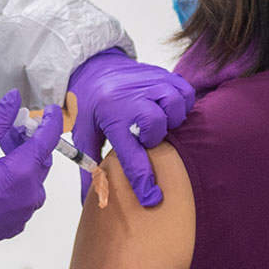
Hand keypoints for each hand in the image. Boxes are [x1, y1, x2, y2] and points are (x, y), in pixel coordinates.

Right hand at [0, 89, 65, 244]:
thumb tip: (13, 100)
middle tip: (13, 129)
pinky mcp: (14, 224)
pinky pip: (24, 199)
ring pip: (34, 181)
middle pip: (40, 160)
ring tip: (2, 152)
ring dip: (24, 163)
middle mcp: (28, 195)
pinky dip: (18, 184)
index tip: (50, 112)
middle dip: (30, 141)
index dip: (51, 122)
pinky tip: (0, 176)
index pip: (47, 140)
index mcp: (22, 173)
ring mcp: (23, 212)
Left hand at [67, 48, 195, 207]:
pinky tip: (169, 110)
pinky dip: (182, 104)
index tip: (152, 198)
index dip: (143, 179)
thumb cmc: (87, 105)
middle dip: (155, 137)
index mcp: (110, 116)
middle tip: (145, 138)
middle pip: (157, 124)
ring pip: (175, 104)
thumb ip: (89, 168)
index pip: (130, 154)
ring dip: (172, 119)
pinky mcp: (162, 74)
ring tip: (159, 122)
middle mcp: (131, 97)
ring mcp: (149, 83)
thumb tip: (91, 202)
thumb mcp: (83, 135)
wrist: (91, 67)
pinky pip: (185, 91)